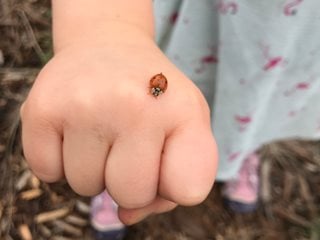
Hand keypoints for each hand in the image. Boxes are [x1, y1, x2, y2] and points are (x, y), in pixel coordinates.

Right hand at [20, 25, 217, 223]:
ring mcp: (86, 104)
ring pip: (85, 187)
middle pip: (131, 195)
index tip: (165, 159)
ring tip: (101, 126)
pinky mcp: (42, 107)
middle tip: (127, 140)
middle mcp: (135, 105)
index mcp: (184, 111)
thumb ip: (169, 182)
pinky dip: (59, 159)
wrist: (108, 44)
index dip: (174, 185)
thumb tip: (126, 215)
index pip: (191, 189)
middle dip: (128, 179)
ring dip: (93, 167)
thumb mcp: (183, 125)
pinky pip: (48, 173)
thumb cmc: (151, 96)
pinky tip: (73, 126)